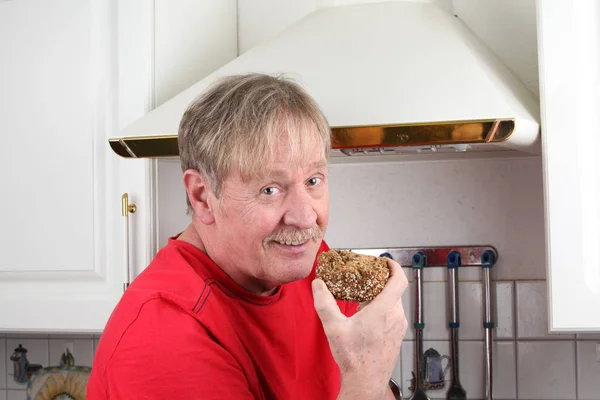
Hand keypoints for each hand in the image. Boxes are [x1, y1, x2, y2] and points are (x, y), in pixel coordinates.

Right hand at [312, 258, 408, 399]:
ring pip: (394, 302)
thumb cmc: (354, 358)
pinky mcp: (398, 335)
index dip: (394, 266)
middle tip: (366, 277)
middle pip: (394, 289)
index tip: (385, 261)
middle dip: (381, 281)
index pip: (399, 280)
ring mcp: (399, 327)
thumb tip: (318, 285)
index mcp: (383, 310)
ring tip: (363, 298)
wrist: (366, 382)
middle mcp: (395, 316)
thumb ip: (324, 303)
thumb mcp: (333, 327)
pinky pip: (394, 313)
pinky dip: (383, 308)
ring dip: (381, 296)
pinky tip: (366, 316)